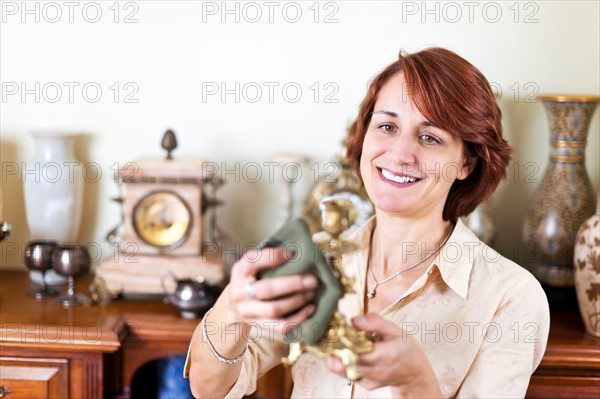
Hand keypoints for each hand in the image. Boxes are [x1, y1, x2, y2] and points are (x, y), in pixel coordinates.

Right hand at [224, 247, 317, 334]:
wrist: (232, 307)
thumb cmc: (250, 279)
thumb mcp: (250, 266)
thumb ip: (267, 259)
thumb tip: (300, 252)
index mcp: (240, 271)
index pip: (252, 261)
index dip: (272, 257)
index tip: (292, 253)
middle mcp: (240, 292)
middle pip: (267, 289)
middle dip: (293, 284)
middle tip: (312, 280)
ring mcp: (248, 311)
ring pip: (274, 310)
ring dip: (297, 302)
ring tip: (311, 293)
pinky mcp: (258, 326)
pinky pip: (280, 326)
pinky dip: (298, 319)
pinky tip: (309, 310)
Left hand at [326, 313, 440, 394]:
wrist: (414, 373)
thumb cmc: (406, 350)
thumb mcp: (396, 330)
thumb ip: (375, 323)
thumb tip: (355, 320)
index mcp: (387, 354)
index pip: (359, 351)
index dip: (344, 342)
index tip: (337, 332)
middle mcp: (378, 370)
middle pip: (348, 362)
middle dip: (336, 349)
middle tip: (331, 337)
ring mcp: (371, 379)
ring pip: (344, 370)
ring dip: (336, 357)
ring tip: (334, 344)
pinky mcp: (366, 384)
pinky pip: (349, 374)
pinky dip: (343, 364)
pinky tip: (344, 354)